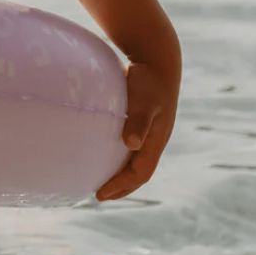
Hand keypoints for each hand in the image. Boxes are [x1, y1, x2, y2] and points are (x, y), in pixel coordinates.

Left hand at [95, 59, 179, 201]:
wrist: (157, 59)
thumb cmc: (148, 79)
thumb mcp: (144, 100)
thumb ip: (138, 120)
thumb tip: (131, 144)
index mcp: (157, 140)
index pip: (141, 173)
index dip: (122, 186)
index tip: (100, 194)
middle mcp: (155, 139)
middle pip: (140, 172)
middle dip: (122, 187)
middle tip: (99, 196)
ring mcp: (151, 131)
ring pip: (136, 160)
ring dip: (121, 174)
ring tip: (101, 180)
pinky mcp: (143, 121)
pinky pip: (132, 146)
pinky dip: (120, 156)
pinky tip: (104, 152)